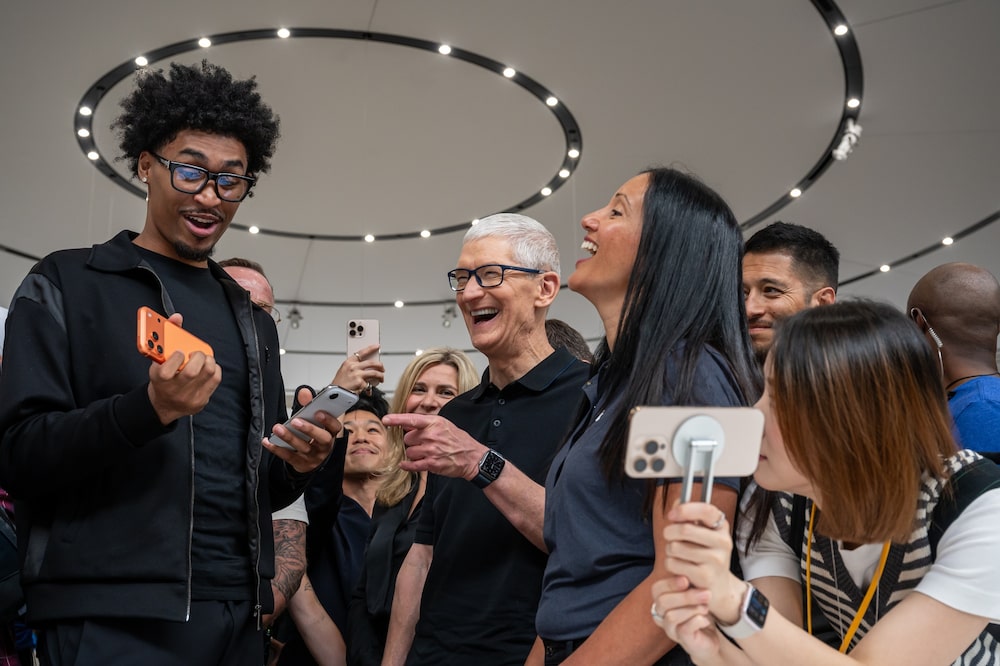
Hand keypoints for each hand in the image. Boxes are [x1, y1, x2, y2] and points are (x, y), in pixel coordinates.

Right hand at [147, 313, 221, 424]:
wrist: (163, 405)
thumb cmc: (162, 378)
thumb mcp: (157, 360)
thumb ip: (165, 337)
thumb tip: (177, 316)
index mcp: (159, 379)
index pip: (167, 369)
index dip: (176, 357)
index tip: (180, 352)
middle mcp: (174, 390)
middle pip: (192, 371)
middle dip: (197, 356)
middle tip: (195, 352)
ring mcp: (189, 397)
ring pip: (207, 373)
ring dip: (208, 360)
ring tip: (202, 357)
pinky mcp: (201, 400)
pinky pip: (215, 379)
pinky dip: (214, 368)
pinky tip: (207, 366)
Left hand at [263, 386, 338, 473]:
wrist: (313, 460)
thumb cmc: (314, 436)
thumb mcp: (314, 420)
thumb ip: (310, 405)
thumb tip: (303, 392)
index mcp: (331, 433)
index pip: (335, 427)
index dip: (328, 420)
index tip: (318, 412)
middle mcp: (324, 446)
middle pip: (321, 439)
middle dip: (309, 429)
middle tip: (295, 421)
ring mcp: (313, 456)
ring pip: (303, 447)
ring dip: (289, 437)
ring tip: (277, 428)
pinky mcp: (301, 463)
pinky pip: (289, 456)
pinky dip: (277, 449)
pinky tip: (268, 441)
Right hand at [331, 343, 384, 393]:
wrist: (334, 395)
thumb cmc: (339, 384)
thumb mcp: (344, 372)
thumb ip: (354, 368)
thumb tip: (367, 368)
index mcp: (348, 362)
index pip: (361, 352)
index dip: (370, 348)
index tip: (377, 346)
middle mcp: (353, 367)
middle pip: (372, 363)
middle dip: (380, 366)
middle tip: (382, 369)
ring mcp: (357, 374)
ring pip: (374, 373)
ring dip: (380, 376)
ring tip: (381, 379)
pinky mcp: (360, 383)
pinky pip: (369, 384)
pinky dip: (370, 388)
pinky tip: (367, 390)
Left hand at [381, 413, 483, 479]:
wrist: (471, 456)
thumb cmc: (457, 439)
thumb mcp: (444, 424)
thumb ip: (425, 424)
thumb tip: (407, 424)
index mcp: (434, 423)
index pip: (412, 420)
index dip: (397, 419)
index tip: (385, 419)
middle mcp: (431, 436)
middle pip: (407, 439)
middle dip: (412, 441)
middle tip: (422, 443)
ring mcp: (431, 450)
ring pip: (409, 452)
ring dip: (413, 453)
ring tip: (425, 452)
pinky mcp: (431, 464)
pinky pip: (412, 465)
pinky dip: (407, 465)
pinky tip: (406, 464)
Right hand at [651, 575, 721, 659]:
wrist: (713, 635)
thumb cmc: (702, 609)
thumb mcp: (695, 591)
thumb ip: (689, 580)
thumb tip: (689, 568)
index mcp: (662, 600)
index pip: (656, 589)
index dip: (670, 583)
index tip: (687, 579)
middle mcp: (662, 615)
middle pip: (663, 602)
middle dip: (686, 596)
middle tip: (706, 593)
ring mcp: (671, 629)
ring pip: (671, 616)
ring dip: (692, 609)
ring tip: (706, 607)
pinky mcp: (683, 641)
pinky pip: (684, 629)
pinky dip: (698, 621)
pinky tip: (706, 619)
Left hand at [663, 501, 744, 624]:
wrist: (718, 586)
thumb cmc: (705, 555)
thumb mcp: (703, 533)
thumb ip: (689, 516)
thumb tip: (676, 503)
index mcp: (722, 527)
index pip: (706, 510)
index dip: (685, 510)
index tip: (672, 515)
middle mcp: (723, 542)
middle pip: (684, 530)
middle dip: (669, 532)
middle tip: (669, 537)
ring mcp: (716, 560)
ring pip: (675, 547)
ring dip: (669, 550)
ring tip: (678, 555)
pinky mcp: (705, 576)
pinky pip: (674, 563)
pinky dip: (671, 564)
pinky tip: (681, 568)